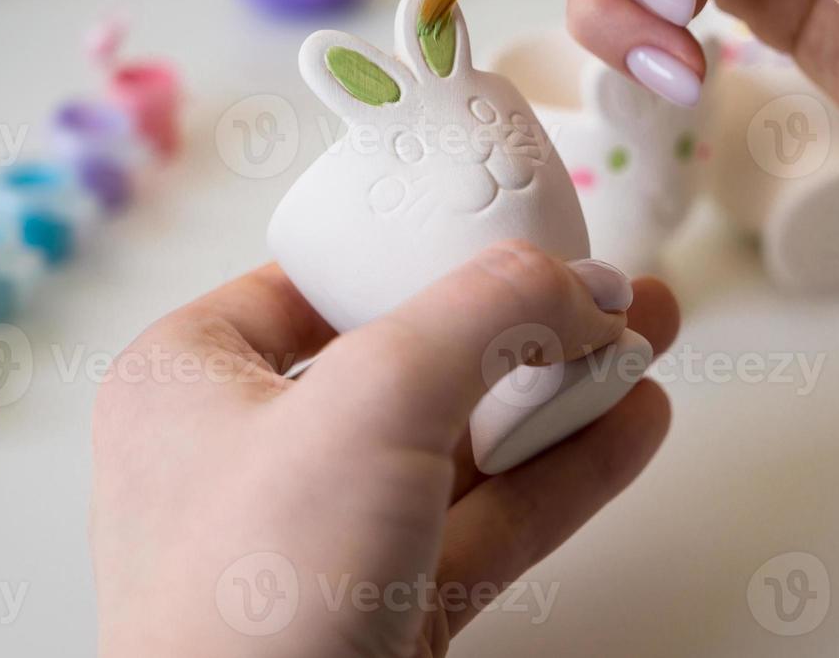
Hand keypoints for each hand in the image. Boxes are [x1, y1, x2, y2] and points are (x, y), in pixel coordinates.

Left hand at [91, 243, 677, 655]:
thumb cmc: (252, 599)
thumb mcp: (371, 400)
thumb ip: (483, 314)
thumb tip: (573, 284)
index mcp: (193, 382)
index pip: (319, 282)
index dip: (424, 251)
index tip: (511, 232)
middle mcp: (253, 456)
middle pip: (414, 357)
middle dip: (524, 322)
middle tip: (606, 287)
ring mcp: (325, 539)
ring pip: (464, 440)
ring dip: (560, 392)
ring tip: (645, 340)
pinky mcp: (389, 606)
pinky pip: (489, 517)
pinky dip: (563, 471)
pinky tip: (631, 426)